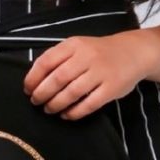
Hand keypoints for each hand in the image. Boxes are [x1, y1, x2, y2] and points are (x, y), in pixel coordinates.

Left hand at [22, 31, 158, 119]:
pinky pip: (89, 104)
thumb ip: (59, 57)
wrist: (132, 52)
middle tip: (35, 102)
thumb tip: (35, 78)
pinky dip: (74, 112)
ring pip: (72, 92)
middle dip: (42, 93)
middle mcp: (86, 57)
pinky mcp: (111, 89)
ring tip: (48, 109)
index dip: (34, 77)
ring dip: (56, 103)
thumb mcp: (78, 45)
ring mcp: (100, 73)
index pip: (47, 60)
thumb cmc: (98, 50)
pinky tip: (66, 115)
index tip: (27, 88)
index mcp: (74, 44)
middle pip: (58, 78)